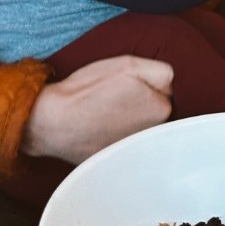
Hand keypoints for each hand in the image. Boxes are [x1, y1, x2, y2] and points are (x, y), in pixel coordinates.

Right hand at [22, 56, 173, 163]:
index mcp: (161, 110)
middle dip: (143, 101)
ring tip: (106, 113)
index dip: (146, 81)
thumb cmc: (87, 91)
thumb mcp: (128, 65)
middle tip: (115, 98)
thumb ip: (160, 71)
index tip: (128, 84)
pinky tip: (101, 127)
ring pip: (141, 125)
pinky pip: (126, 141)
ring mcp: (136, 149)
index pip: (166, 89)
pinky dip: (117, 134)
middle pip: (156, 109)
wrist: (52, 122)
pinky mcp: (118, 161)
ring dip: (131, 118)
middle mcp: (154, 134)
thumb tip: (172, 81)